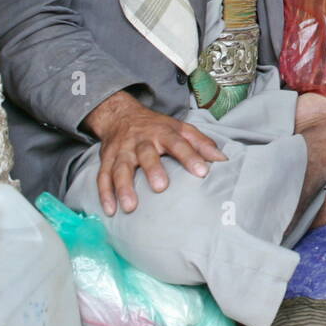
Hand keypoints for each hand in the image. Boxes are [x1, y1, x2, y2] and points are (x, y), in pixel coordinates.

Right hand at [83, 91, 226, 215]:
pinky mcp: (106, 160)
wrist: (121, 115)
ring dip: (123, 187)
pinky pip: (102, 177)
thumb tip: (223, 159)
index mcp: (163, 132)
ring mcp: (122, 151)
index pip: (179, 143)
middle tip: (161, 187)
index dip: (190, 157)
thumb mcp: (181, 129)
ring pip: (120, 168)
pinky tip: (110, 210)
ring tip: (130, 207)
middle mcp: (141, 141)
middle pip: (146, 154)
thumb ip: (201, 143)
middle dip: (153, 169)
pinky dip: (104, 194)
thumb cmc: (157, 127)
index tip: (202, 172)